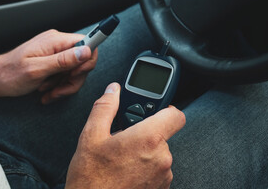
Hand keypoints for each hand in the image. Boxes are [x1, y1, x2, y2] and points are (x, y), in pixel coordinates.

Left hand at [0, 29, 97, 102]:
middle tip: (58, 89)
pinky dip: (58, 85)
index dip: (87, 61)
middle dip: (72, 80)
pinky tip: (47, 90)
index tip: (75, 75)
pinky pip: (65, 75)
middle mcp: (57, 44)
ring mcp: (55, 53)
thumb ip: (63, 60)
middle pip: (83, 62)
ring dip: (63, 85)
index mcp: (55, 41)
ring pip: (75, 72)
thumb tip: (86, 51)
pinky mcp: (52, 62)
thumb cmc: (10, 74)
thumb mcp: (37, 70)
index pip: (88, 43)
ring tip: (47, 90)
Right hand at [65, 83, 185, 188]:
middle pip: (162, 134)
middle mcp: (162, 158)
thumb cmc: (91, 177)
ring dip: (144, 151)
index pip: (175, 115)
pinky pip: (157, 169)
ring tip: (120, 158)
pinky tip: (125, 171)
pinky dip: (145, 166)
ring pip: (158, 153)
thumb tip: (113, 90)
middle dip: (144, 133)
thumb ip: (105, 108)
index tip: (151, 111)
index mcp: (148, 139)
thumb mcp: (91, 136)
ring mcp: (163, 176)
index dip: (165, 109)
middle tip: (122, 138)